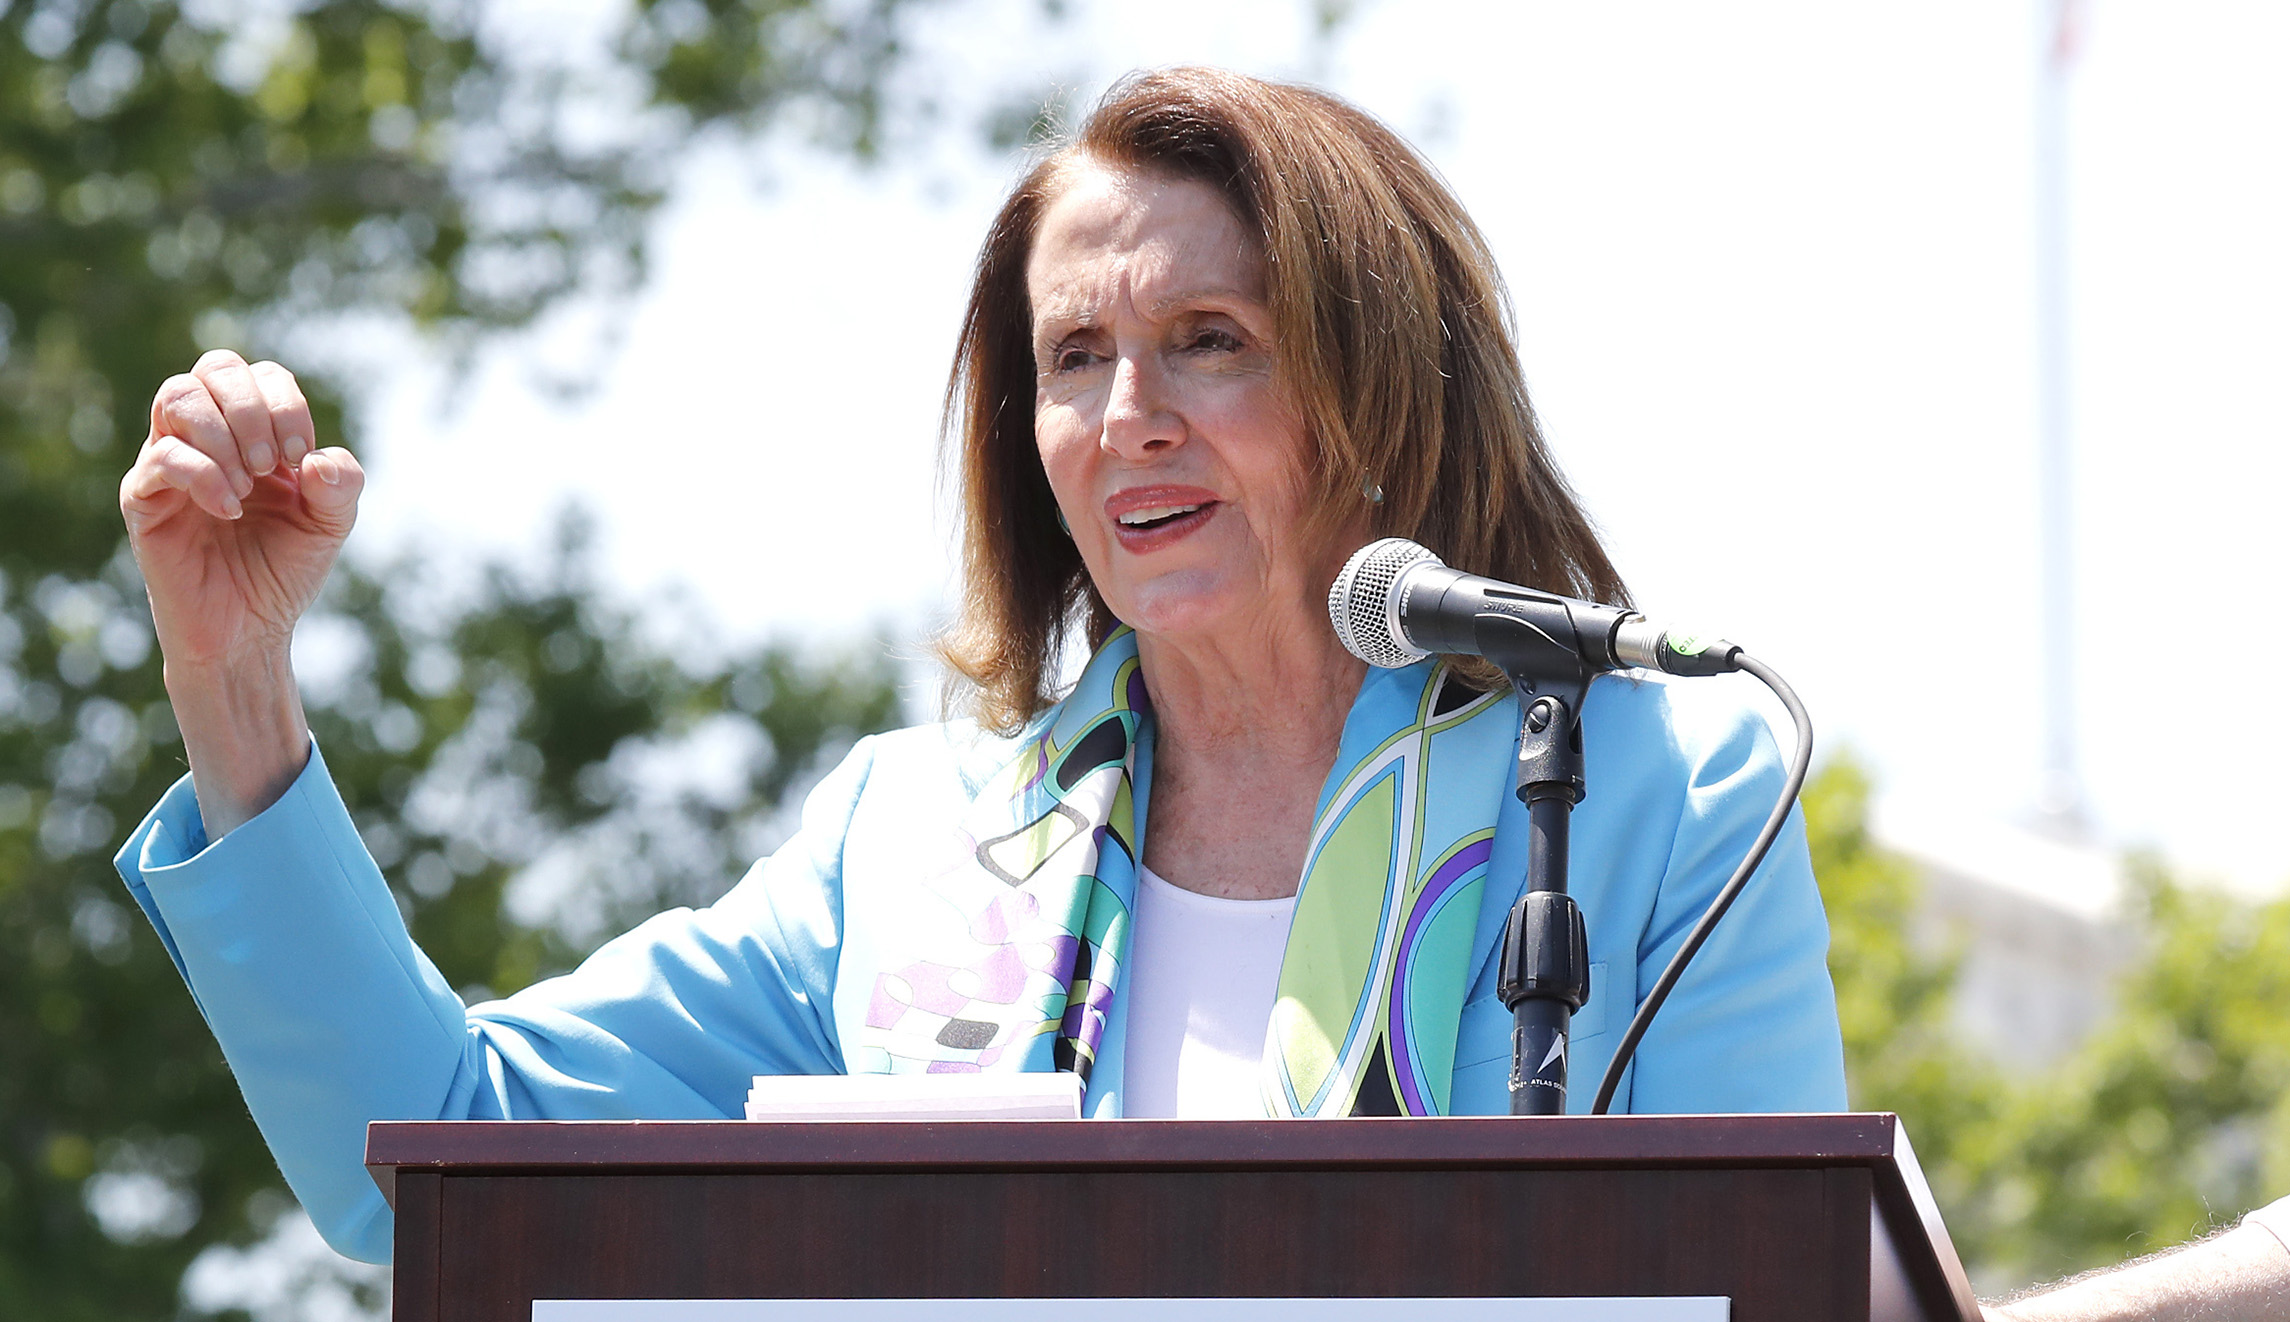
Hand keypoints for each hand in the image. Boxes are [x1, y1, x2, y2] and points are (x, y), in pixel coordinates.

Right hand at [119, 350, 364, 834]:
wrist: (249, 630)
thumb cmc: (283, 569)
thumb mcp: (330, 524)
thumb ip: (341, 485)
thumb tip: (317, 459)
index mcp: (252, 432)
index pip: (261, 375)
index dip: (286, 405)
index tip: (301, 459)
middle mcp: (206, 436)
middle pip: (215, 367)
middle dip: (253, 409)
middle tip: (272, 466)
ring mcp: (169, 462)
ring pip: (178, 397)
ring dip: (224, 435)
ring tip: (249, 488)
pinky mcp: (143, 498)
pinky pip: (161, 457)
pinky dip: (204, 475)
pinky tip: (229, 510)